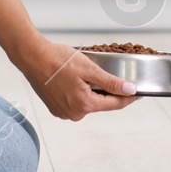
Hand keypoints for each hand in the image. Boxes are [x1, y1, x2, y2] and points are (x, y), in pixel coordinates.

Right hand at [16, 37, 141, 120]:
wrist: (31, 57)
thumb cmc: (57, 60)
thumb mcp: (88, 68)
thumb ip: (110, 82)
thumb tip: (129, 90)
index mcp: (84, 104)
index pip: (114, 104)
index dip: (129, 97)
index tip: (139, 92)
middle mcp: (74, 113)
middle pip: (100, 103)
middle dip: (106, 91)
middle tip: (106, 74)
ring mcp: (63, 112)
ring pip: (87, 103)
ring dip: (91, 91)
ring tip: (85, 74)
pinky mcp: (55, 108)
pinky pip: (74, 102)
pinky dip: (78, 93)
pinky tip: (73, 79)